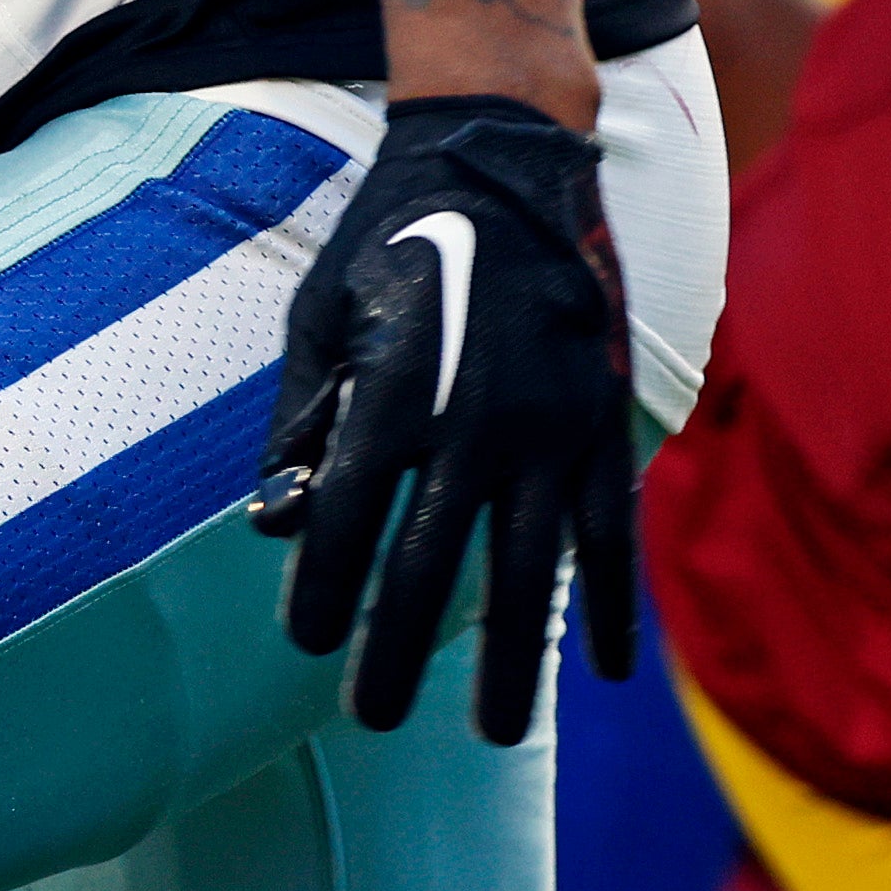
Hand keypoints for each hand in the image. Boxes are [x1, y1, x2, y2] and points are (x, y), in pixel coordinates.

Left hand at [254, 94, 639, 743]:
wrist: (504, 157)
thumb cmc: (389, 241)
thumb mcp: (319, 314)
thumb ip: (298, 420)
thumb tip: (278, 521)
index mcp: (395, 385)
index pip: (351, 513)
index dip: (324, 586)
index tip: (305, 642)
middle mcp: (477, 412)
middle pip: (434, 560)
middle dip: (400, 648)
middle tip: (373, 718)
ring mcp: (550, 420)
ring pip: (531, 565)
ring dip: (513, 657)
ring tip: (495, 734)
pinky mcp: (600, 418)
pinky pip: (610, 528)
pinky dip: (612, 602)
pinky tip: (609, 667)